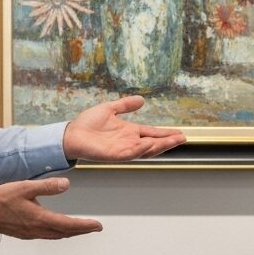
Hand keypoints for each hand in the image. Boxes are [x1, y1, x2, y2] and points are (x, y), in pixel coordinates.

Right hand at [0, 179, 101, 239]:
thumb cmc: (0, 199)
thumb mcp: (25, 187)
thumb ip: (46, 186)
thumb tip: (66, 184)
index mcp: (40, 219)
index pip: (69, 225)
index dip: (85, 226)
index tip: (98, 226)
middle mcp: (37, 230)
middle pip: (65, 232)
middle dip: (82, 230)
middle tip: (95, 228)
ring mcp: (30, 233)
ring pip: (56, 235)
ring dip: (70, 232)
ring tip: (81, 228)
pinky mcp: (24, 233)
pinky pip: (47, 235)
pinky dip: (58, 232)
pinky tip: (58, 228)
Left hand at [63, 96, 185, 161]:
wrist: (71, 133)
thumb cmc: (87, 123)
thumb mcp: (110, 109)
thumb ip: (125, 105)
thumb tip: (141, 99)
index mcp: (129, 132)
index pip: (152, 133)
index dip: (166, 134)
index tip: (180, 133)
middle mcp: (129, 142)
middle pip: (154, 143)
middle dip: (168, 141)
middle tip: (183, 138)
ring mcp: (123, 149)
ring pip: (146, 150)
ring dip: (160, 146)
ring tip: (173, 141)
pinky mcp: (114, 154)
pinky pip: (131, 153)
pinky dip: (141, 148)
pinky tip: (151, 143)